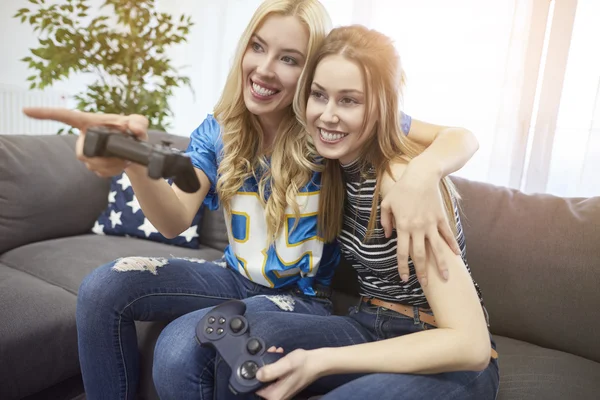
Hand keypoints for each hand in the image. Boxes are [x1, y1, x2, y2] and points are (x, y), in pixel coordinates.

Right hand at [23, 107, 148, 177]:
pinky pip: (99, 173)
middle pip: (81, 153)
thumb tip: (135, 129)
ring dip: (112, 166)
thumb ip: (139, 122)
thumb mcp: (140, 123)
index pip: (64, 116)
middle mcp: (84, 137)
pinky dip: (113, 172)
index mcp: (90, 122)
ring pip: (92, 165)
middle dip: (103, 159)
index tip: (26, 110)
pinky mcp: (93, 165)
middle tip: (123, 156)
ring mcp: (87, 152)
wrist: (137, 150)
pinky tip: (122, 165)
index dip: (44, 114)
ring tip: (126, 159)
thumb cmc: (134, 132)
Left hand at [256, 347, 322, 399]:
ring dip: (269, 364)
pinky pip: (274, 376)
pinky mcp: (284, 385)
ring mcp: (281, 391)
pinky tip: (279, 355)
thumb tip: (257, 375)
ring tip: (275, 352)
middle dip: (263, 367)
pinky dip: (275, 366)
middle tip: (269, 354)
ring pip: (267, 377)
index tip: (260, 362)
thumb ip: (270, 371)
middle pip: (261, 382)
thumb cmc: (303, 364)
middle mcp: (277, 396)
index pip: (255, 388)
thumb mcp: (285, 364)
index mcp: (275, 395)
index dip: (255, 374)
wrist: (317, 362)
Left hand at [380, 160, 460, 286]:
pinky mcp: (441, 218)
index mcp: (403, 226)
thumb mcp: (387, 203)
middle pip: (420, 255)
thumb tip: (387, 236)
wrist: (421, 175)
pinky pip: (447, 235)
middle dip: (422, 272)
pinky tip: (456, 256)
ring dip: (441, 265)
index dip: (403, 267)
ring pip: (436, 249)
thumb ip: (385, 221)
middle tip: (425, 284)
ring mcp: (431, 224)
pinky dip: (452, 245)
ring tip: (446, 278)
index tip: (404, 278)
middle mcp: (417, 228)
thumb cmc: (401, 189)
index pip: (402, 252)